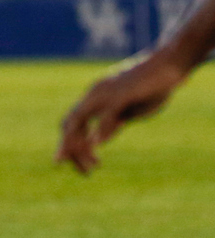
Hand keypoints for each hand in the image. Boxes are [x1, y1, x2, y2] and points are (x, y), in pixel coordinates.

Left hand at [56, 54, 183, 172]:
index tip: (79, 166)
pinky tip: (97, 145)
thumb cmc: (151, 87)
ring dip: (81, 146)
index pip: (71, 124)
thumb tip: (97, 141)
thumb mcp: (127, 111)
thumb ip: (111, 124)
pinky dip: (99, 131)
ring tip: (93, 166)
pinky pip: (105, 114)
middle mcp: (93, 95)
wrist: (170, 64)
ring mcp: (104, 93)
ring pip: (78, 120)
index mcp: (93, 99)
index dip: (70, 146)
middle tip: (85, 172)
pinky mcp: (122, 93)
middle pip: (68, 124)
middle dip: (70, 150)